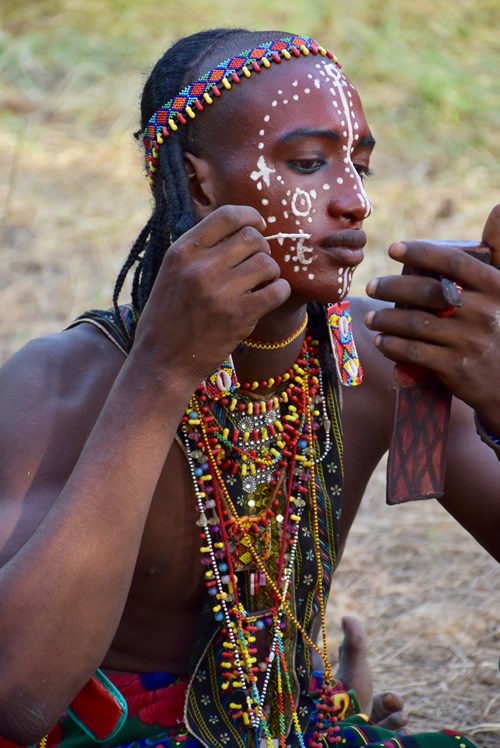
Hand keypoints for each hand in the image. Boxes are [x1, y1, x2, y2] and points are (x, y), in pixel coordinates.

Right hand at [133, 205, 290, 385]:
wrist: (161, 362)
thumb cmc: (167, 318)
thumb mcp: (172, 273)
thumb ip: (199, 251)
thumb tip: (238, 229)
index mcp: (182, 251)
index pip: (227, 216)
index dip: (251, 216)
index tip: (259, 225)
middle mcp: (201, 267)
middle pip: (253, 238)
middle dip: (262, 249)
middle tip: (257, 264)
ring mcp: (221, 292)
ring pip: (267, 263)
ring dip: (271, 273)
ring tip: (261, 284)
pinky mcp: (239, 316)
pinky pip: (277, 291)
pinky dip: (279, 292)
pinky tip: (270, 297)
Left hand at [365, 205, 499, 428]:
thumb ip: (499, 253)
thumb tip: (498, 209)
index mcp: (496, 288)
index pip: (453, 263)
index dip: (420, 252)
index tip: (394, 249)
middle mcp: (483, 312)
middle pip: (426, 293)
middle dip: (391, 288)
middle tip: (372, 286)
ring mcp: (468, 341)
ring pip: (415, 324)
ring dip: (386, 319)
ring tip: (371, 318)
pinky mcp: (455, 367)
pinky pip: (414, 352)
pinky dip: (392, 345)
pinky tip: (381, 341)